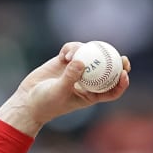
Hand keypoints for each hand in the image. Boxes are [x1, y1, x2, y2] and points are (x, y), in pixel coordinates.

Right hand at [0, 42, 130, 136]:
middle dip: (117, 63)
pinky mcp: (64, 62)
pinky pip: (73, 50)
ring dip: (86, 52)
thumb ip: (70, 77)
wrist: (27, 100)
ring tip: (71, 56)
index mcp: (90, 95)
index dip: (121, 83)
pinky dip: (71, 49)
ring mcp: (76, 70)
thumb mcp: (58, 92)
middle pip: (107, 71)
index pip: (111, 90)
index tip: (124, 74)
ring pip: (89, 56)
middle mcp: (86, 82)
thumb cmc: (45, 103)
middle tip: (123, 57)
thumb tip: (81, 62)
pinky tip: (65, 54)